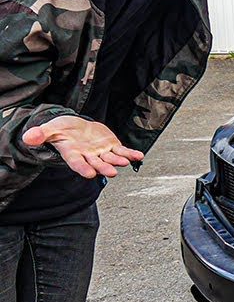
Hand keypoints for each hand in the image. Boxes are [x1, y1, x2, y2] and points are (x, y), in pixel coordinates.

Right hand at [21, 116, 143, 178]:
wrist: (75, 127)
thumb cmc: (62, 130)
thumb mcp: (51, 129)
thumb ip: (41, 134)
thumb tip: (27, 137)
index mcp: (72, 154)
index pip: (77, 163)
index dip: (83, 168)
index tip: (89, 174)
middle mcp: (88, 156)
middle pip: (96, 163)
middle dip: (104, 168)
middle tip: (112, 172)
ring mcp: (101, 152)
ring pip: (110, 158)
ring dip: (118, 161)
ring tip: (125, 162)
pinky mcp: (112, 146)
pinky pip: (122, 151)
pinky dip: (130, 154)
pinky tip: (138, 156)